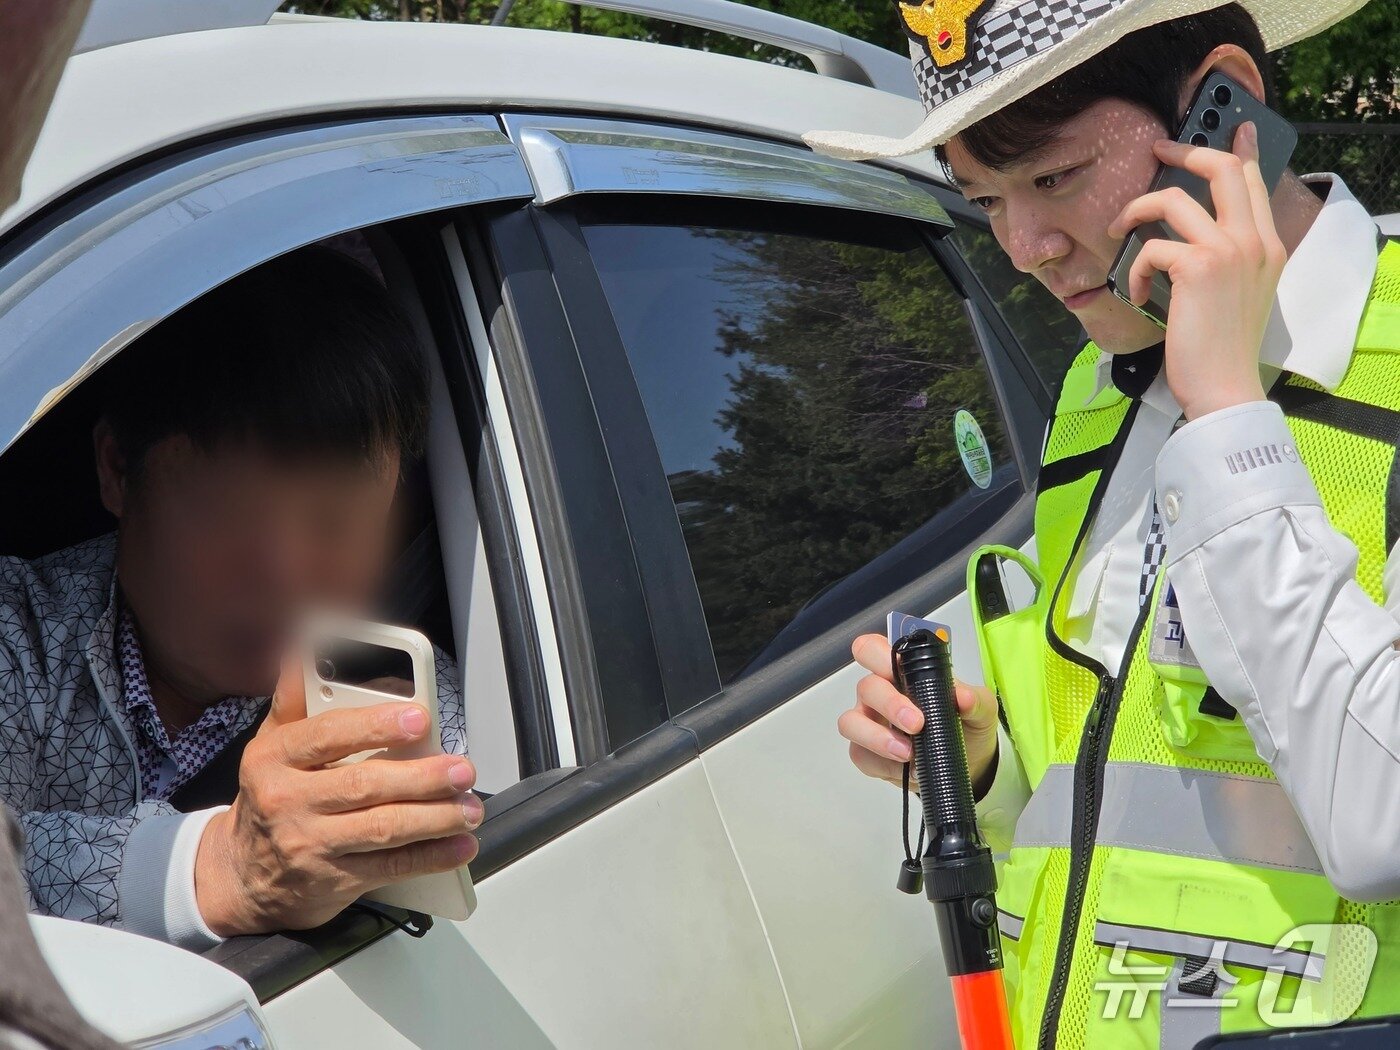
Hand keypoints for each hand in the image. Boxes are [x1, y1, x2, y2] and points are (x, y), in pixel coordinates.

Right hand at [195, 659, 479, 935]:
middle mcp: (287, 801)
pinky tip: (459, 846)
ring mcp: (309, 845)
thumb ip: (294, 701)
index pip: (328, 735)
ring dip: (435, 819)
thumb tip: (302, 652)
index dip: (376, 726)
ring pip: (382, 828)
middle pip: (364, 786)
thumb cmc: (270, 797)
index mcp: (274, 758)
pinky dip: (431, 857)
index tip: (419, 718)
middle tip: (462, 769)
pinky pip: (389, 867)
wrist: (242, 876)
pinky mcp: (332, 881)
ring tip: (470, 808)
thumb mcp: (271, 746)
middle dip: (422, 777)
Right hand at [837, 634, 999, 793]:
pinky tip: (904, 768)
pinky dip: (880, 762)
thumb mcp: (981, 711)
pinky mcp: (867, 753)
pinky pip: (859, 754)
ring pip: (852, 722)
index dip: (879, 655)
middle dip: (889, 703)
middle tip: (917, 723)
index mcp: (901, 672)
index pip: (874, 650)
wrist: (968, 767)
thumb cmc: (966, 726)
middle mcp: (879, 694)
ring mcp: (869, 723)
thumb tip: (962, 696)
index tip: (898, 670)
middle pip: (866, 686)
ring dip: (876, 736)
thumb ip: (975, 700)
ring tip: (907, 752)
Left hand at [1107, 122, 1283, 420]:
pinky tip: (1136, 294)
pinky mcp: (1197, 268)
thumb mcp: (1237, 294)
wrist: (1225, 387)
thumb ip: (1227, 259)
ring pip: (1174, 200)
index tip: (1233, 127)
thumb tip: (1189, 238)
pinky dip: (1134, 270)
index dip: (1240, 150)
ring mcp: (1228, 251)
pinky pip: (1151, 248)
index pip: (1254, 183)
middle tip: (1157, 150)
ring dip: (1136, 211)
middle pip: (1223, 169)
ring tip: (1118, 230)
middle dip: (1185, 152)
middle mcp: (1254, 242)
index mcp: (1268, 247)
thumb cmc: (1222, 348)